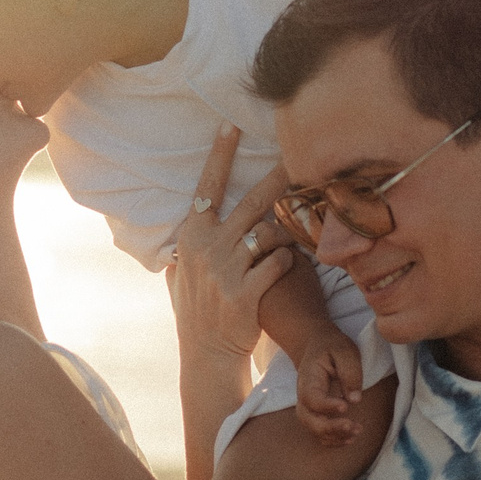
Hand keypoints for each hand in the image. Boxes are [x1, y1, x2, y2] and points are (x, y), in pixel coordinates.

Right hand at [168, 125, 293, 364]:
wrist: (208, 353)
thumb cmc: (198, 311)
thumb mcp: (181, 274)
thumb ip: (187, 247)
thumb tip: (187, 224)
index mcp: (191, 237)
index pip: (206, 188)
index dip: (219, 155)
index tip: (230, 125)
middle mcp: (207, 248)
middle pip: (251, 203)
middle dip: (277, 179)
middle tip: (299, 159)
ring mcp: (226, 270)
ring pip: (270, 235)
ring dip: (283, 239)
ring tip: (284, 249)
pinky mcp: (246, 292)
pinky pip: (280, 264)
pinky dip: (287, 265)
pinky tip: (285, 272)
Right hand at [291, 326, 365, 446]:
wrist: (317, 346)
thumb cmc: (332, 347)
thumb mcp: (345, 351)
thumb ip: (350, 372)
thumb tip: (354, 399)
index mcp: (308, 378)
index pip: (312, 398)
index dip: (326, 406)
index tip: (345, 406)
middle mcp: (303, 395)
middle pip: (308, 418)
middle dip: (330, 427)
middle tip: (354, 426)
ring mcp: (308, 406)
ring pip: (313, 429)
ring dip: (334, 435)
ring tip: (357, 432)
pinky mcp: (316, 413)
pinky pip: (319, 432)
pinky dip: (332, 440)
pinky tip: (349, 439)